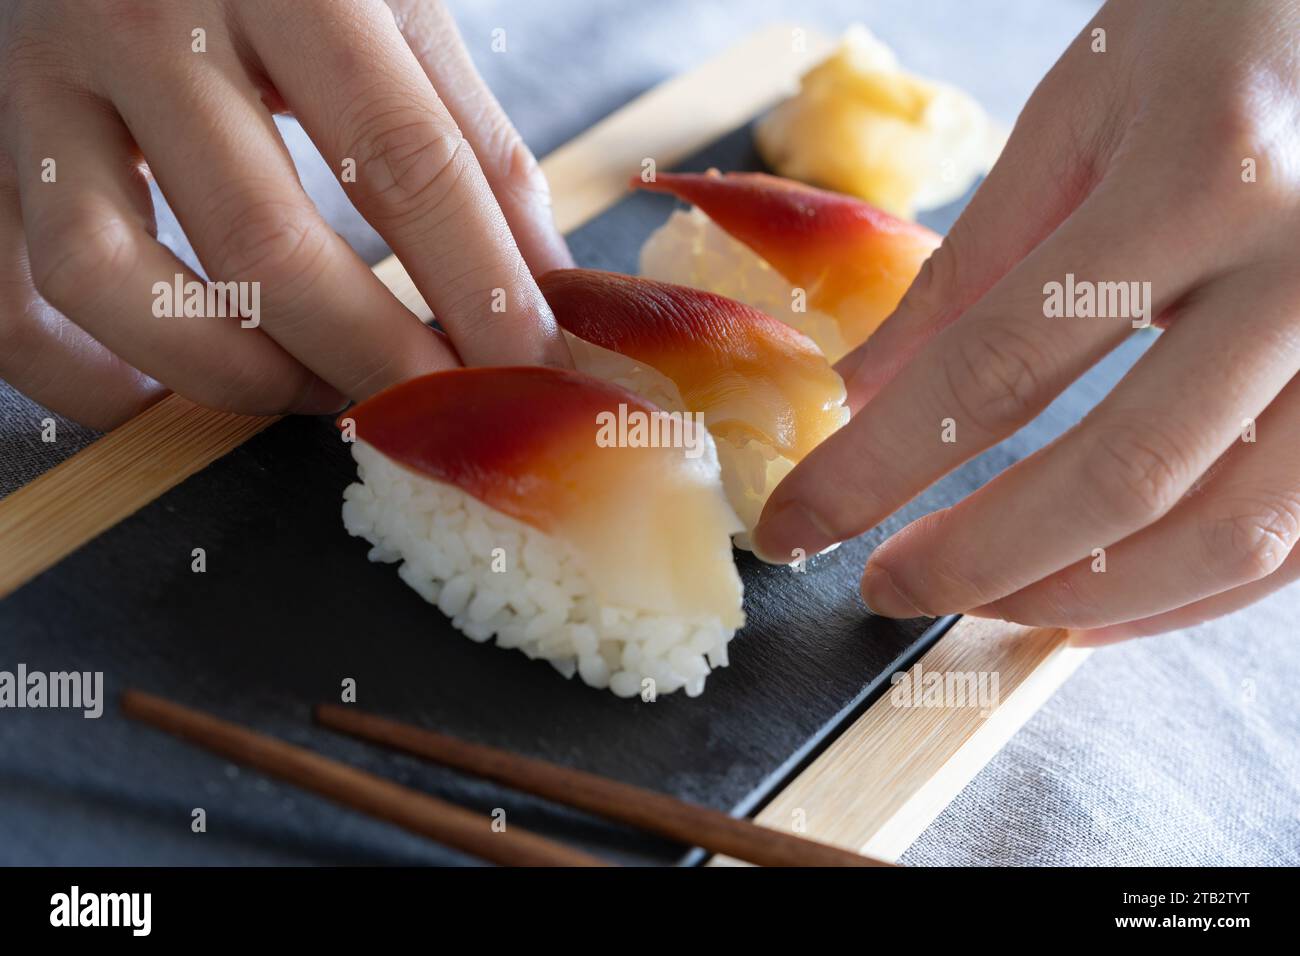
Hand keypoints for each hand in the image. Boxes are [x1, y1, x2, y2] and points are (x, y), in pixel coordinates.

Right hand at [0, 0, 570, 428]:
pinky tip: (179, 396)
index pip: (406, 159)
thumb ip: (467, 133)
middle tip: (433, 410)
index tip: (528, 372)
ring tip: (317, 393)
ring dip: (234, 374)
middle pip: (266, 241)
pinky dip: (92, 379)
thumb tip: (542, 281)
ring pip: (113, 280)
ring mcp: (40, 79)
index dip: (480, 287)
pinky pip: (9, 298)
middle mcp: (145, 18)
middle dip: (372, 357)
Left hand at [754, 0, 1299, 643]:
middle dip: (977, 559)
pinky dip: (1189, 591)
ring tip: (983, 599)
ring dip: (1084, 595)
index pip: (995, 365)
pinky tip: (1100, 595)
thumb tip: (864, 394)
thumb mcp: (1080, 114)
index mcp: (1203, 178)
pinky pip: (1299, 537)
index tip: (797, 526)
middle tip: (888, 586)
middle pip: (1121, 476)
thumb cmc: (1224, 32)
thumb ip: (973, 264)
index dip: (876, 469)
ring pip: (1232, 532)